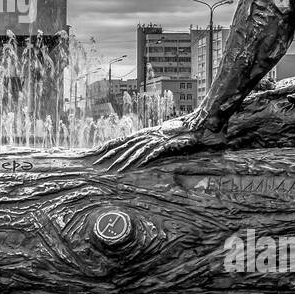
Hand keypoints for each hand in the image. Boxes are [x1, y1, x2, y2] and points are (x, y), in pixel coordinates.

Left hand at [92, 118, 225, 171]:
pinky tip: (133, 166)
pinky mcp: (166, 143)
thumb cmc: (183, 132)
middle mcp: (148, 135)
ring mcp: (156, 139)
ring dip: (122, 161)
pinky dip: (142, 159)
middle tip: (94, 163)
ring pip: (135, 151)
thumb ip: (154, 145)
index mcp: (145, 134)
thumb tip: (145, 153)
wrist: (200, 123)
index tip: (95, 153)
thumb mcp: (165, 140)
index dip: (108, 147)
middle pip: (124, 145)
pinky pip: (152, 152)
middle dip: (108, 154)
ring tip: (110, 170)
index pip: (123, 140)